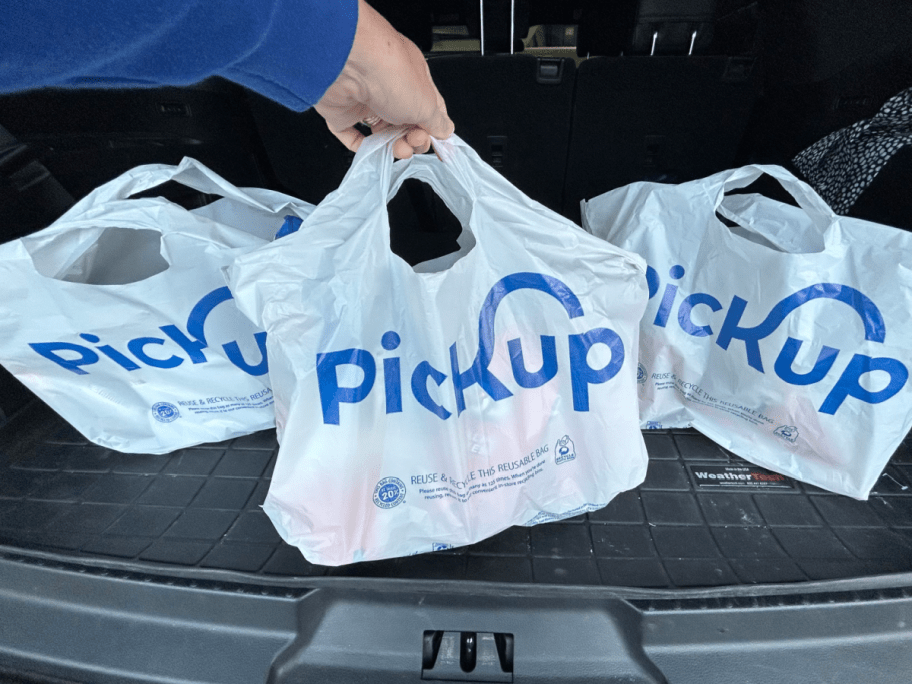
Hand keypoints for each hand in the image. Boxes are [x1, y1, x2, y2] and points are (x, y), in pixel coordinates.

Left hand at [315, 0, 454, 159]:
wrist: (349, 64)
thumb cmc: (391, 74)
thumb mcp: (427, 104)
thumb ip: (437, 122)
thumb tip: (445, 132)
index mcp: (413, 80)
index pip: (427, 109)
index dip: (433, 130)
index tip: (437, 144)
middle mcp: (389, 88)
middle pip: (405, 125)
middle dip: (413, 140)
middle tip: (414, 141)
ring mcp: (365, 100)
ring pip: (381, 133)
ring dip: (392, 147)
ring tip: (397, 148)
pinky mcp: (343, 112)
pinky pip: (352, 135)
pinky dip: (363, 147)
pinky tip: (374, 150)